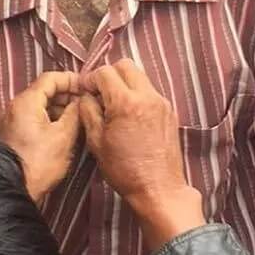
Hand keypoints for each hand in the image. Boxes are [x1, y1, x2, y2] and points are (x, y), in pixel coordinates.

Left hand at [0, 71, 82, 200]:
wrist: (12, 189)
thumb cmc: (39, 163)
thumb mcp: (63, 137)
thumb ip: (75, 113)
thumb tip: (81, 101)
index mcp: (27, 101)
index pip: (51, 78)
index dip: (71, 79)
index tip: (87, 87)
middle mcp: (16, 106)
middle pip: (44, 90)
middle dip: (67, 94)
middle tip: (86, 104)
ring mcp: (13, 120)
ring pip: (40, 105)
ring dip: (60, 108)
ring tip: (79, 118)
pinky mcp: (15, 134)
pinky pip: (35, 118)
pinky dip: (50, 119)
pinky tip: (65, 130)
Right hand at [80, 61, 204, 249]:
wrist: (159, 189)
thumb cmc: (125, 170)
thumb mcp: (97, 142)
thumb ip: (88, 112)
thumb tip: (86, 96)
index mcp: (126, 102)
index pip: (105, 72)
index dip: (91, 79)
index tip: (86, 91)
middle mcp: (147, 96)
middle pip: (126, 65)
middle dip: (109, 74)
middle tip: (100, 93)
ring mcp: (162, 102)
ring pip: (140, 76)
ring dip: (124, 83)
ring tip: (114, 106)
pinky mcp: (169, 111)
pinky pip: (150, 91)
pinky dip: (137, 94)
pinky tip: (129, 115)